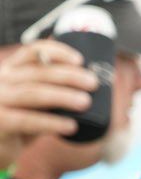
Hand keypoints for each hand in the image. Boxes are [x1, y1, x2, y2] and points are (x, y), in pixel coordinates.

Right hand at [0, 40, 98, 167]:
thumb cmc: (19, 123)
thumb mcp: (34, 104)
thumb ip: (51, 92)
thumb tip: (89, 84)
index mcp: (11, 71)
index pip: (32, 53)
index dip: (56, 52)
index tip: (80, 60)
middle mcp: (2, 81)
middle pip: (37, 73)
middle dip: (68, 76)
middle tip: (93, 83)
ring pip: (32, 93)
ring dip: (62, 96)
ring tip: (86, 102)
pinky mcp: (0, 122)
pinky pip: (27, 120)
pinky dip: (51, 122)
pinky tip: (71, 126)